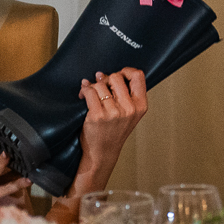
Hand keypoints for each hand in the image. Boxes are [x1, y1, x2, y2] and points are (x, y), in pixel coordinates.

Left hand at [72, 69, 146, 191]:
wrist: (103, 152)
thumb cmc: (114, 131)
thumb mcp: (128, 113)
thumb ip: (122, 93)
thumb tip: (100, 74)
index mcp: (140, 106)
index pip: (138, 76)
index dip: (126, 71)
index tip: (118, 76)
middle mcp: (129, 108)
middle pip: (116, 77)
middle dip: (105, 80)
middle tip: (100, 88)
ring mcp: (113, 112)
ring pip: (100, 84)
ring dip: (92, 87)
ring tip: (90, 94)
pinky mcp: (98, 115)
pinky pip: (89, 92)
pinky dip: (84, 91)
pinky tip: (83, 96)